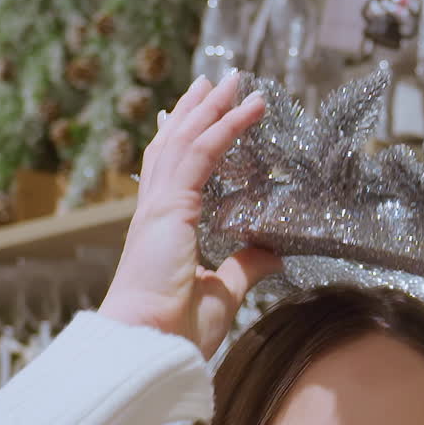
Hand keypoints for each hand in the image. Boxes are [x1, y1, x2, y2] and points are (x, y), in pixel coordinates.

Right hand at [99, 72, 281, 361]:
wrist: (149, 344)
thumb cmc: (176, 330)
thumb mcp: (223, 292)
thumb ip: (245, 267)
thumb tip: (274, 253)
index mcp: (162, 230)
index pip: (170, 171)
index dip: (182, 139)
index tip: (196, 115)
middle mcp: (155, 212)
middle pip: (174, 145)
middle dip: (196, 110)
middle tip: (216, 81)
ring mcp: (158, 207)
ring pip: (187, 140)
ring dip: (212, 107)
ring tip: (235, 80)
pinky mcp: (169, 208)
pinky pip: (202, 154)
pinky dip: (226, 126)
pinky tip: (248, 108)